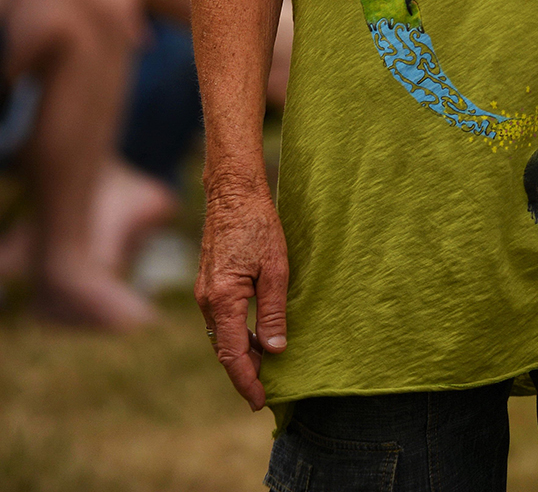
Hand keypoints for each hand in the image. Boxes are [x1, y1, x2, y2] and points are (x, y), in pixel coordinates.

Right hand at [195, 182, 288, 409]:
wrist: (232, 192)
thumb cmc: (258, 224)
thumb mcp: (275, 268)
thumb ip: (273, 312)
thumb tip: (275, 351)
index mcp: (222, 300)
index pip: (233, 356)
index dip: (247, 381)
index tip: (260, 401)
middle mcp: (207, 301)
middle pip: (224, 351)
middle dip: (243, 374)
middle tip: (265, 393)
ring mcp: (205, 293)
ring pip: (221, 336)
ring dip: (240, 355)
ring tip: (264, 370)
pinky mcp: (208, 284)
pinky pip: (221, 321)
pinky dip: (235, 336)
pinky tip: (254, 339)